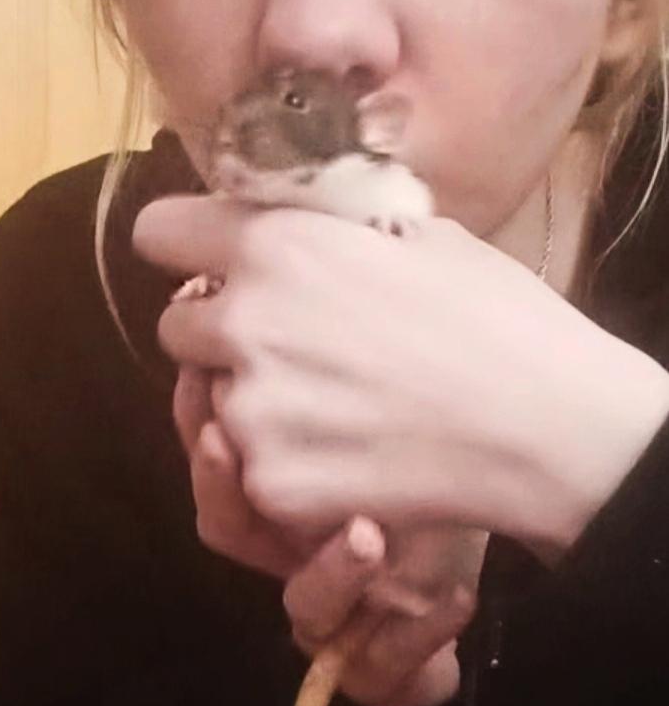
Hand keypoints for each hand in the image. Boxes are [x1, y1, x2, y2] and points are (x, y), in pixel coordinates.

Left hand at [135, 196, 668, 553]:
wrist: (546, 428)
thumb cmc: (497, 317)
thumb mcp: (421, 234)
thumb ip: (337, 226)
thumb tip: (306, 222)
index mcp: (278, 246)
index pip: (160, 232)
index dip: (185, 244)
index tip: (208, 262)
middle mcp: (245, 323)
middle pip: (177, 328)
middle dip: (221, 334)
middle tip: (290, 347)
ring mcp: (252, 412)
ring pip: (214, 403)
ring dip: (255, 403)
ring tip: (334, 409)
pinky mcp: (272, 484)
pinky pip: (251, 467)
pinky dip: (288, 464)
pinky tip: (349, 455)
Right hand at [176, 366, 482, 705]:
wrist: (511, 511)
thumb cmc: (448, 432)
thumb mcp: (393, 376)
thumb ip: (338, 337)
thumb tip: (302, 279)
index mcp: (288, 474)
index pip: (217, 448)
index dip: (198, 411)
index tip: (208, 363)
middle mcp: (297, 541)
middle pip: (229, 525)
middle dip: (221, 482)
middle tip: (227, 437)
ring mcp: (337, 603)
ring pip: (304, 608)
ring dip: (331, 573)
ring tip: (370, 536)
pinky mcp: (383, 660)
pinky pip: (378, 667)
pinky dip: (413, 635)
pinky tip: (457, 598)